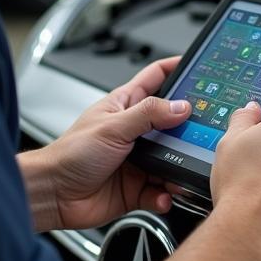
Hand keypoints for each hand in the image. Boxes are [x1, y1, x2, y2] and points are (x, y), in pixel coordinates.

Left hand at [22, 57, 191, 231]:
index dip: (176, 68)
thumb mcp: (113, 127)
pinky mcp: (138, 187)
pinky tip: (162, 195)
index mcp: (125, 106)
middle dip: (189, 128)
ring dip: (180, 167)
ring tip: (183, 171)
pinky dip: (166, 195)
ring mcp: (138, 159)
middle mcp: (134, 131)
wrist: (55, 193)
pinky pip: (162, 190)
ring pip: (172, 159)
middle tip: (205, 132)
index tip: (198, 66)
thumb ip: (148, 115)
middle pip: (172, 122)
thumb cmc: (71, 153)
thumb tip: (181, 106)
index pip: (155, 77)